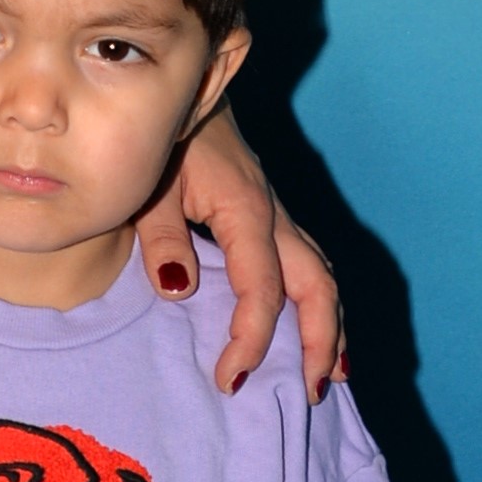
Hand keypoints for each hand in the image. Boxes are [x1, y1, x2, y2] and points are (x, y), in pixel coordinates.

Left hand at [147, 107, 341, 402]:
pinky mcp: (273, 217)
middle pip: (317, 285)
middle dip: (320, 342)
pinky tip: (317, 335)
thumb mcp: (151, 187)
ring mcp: (279, 216)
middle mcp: (274, 216)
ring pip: (323, 276)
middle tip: (308, 392)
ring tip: (327, 378)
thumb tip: (180, 291)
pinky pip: (310, 266)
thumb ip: (162, 238)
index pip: (263, 289)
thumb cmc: (165, 138)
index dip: (252, 338)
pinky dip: (319, 304)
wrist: (184, 89)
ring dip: (330, 328)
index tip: (231, 378)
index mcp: (246, 211)